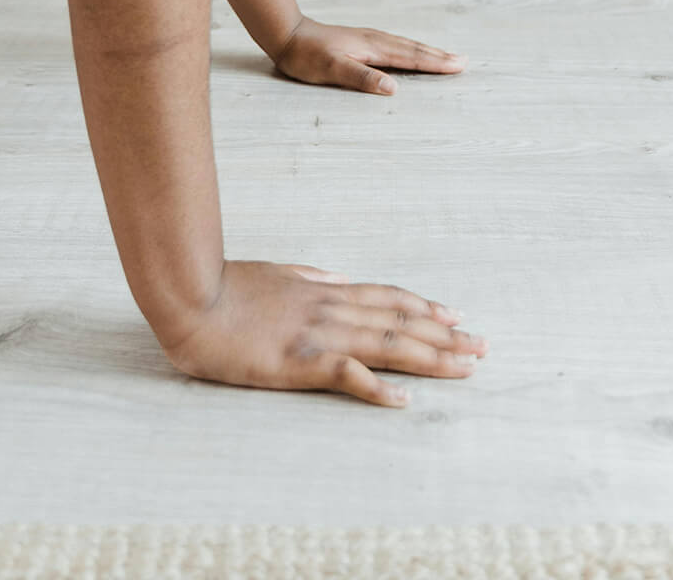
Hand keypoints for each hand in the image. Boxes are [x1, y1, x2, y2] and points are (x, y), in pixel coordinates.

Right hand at [159, 259, 486, 405]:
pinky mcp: (298, 361)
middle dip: (445, 335)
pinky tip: (403, 400)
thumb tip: (335, 275)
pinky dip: (378, 387)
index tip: (456, 315)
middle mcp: (330, 308)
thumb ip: (308, 275)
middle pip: (400, 321)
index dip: (425, 307)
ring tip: (465, 367)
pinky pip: (347, 374)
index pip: (387, 297)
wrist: (190, 297)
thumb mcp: (275, 272)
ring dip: (430, 356)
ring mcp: (317, 334)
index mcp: (324, 290)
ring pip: (387, 343)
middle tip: (482, 345)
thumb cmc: (225, 287)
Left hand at [271, 14, 466, 94]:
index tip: (459, 66)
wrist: (287, 33)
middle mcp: (375, 41)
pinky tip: (410, 53)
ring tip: (446, 57)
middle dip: (439, 57)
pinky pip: (395, 46)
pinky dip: (411, 50)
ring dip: (428, 52)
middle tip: (464, 62)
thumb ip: (361, 77)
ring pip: (406, 46)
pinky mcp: (361, 42)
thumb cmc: (306, 55)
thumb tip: (394, 88)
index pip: (411, 57)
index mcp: (373, 48)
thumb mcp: (332, 69)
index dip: (436, 63)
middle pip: (414, 49)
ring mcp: (369, 39)